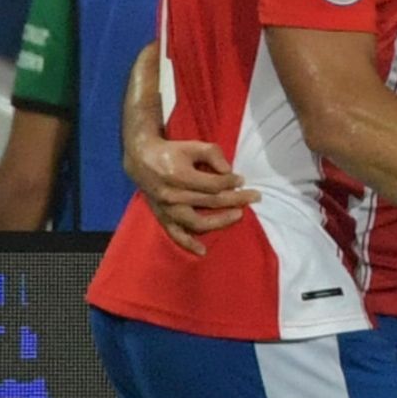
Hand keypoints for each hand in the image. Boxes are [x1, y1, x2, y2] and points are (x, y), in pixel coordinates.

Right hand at [124, 137, 259, 255]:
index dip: (231, 182)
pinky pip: (176, 235)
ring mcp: (167, 210)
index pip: (213, 185)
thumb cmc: (172, 152)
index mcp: (179, 176)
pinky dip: (188, 244)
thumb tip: (229, 172)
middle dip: (236, 199)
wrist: (142, 160)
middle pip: (211, 202)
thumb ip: (213, 155)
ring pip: (197, 222)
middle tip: (255, 196)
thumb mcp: (193, 145)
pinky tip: (203, 251)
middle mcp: (172, 196)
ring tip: (238, 215)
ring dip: (220, 222)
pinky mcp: (162, 218)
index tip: (242, 179)